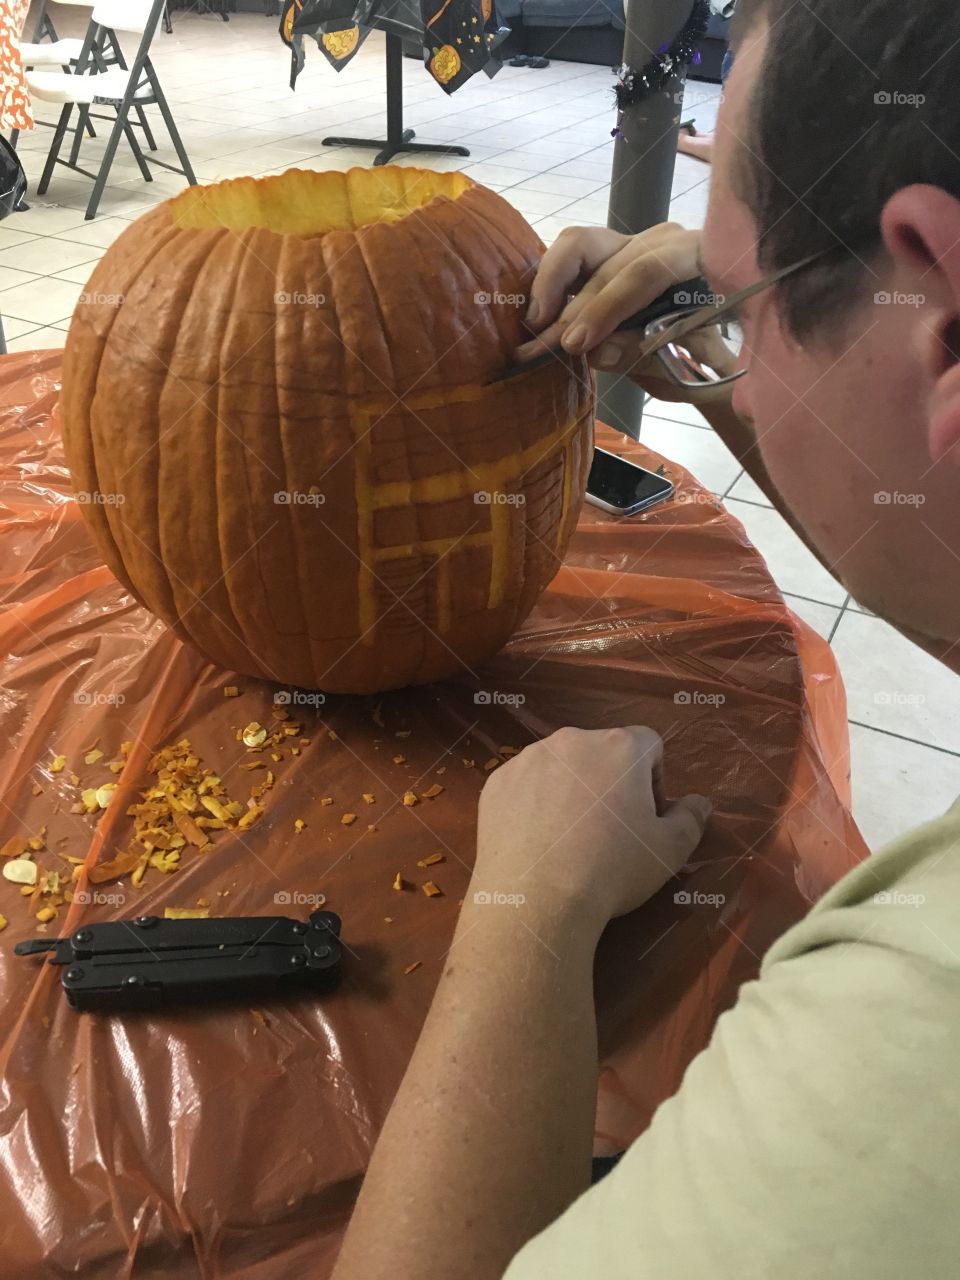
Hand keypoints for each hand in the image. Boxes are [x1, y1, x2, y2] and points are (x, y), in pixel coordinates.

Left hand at [473, 727, 710, 928]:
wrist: (537, 899)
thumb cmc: (613, 870)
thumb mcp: (669, 851)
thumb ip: (691, 819)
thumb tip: (699, 803)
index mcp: (621, 747)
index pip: (649, 744)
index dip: (653, 779)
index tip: (645, 815)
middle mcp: (573, 740)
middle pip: (602, 752)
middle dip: (610, 782)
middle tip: (608, 831)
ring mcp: (529, 758)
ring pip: (560, 766)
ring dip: (570, 790)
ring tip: (568, 838)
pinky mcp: (497, 782)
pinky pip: (524, 785)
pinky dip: (533, 804)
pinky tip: (536, 841)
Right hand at [514, 223, 702, 397]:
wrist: (714, 353)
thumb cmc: (713, 361)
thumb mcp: (691, 367)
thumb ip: (650, 356)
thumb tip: (598, 350)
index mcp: (701, 259)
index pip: (647, 272)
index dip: (608, 307)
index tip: (576, 344)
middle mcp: (664, 242)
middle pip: (607, 263)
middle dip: (571, 309)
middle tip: (541, 349)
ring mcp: (633, 245)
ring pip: (579, 245)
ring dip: (551, 284)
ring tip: (535, 324)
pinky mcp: (608, 256)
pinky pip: (571, 257)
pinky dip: (551, 285)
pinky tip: (538, 317)